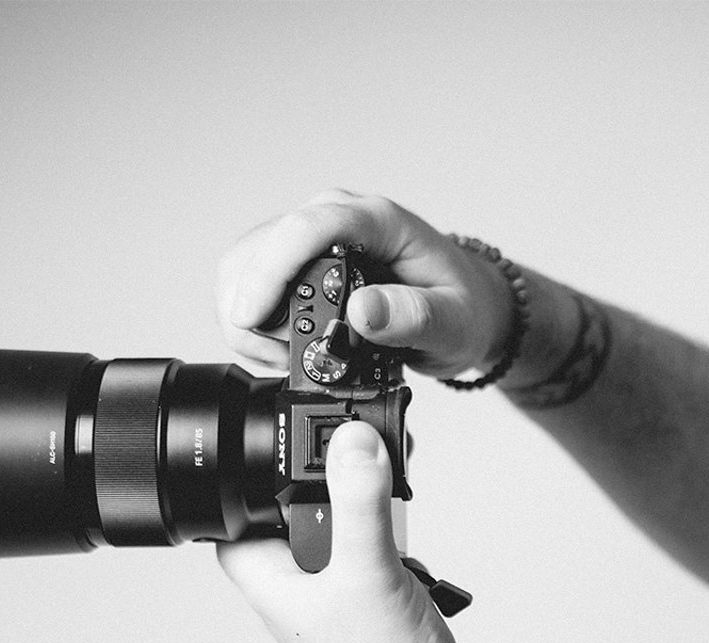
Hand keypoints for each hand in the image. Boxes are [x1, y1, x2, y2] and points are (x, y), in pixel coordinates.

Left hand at [216, 421, 484, 642]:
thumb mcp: (368, 571)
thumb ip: (360, 503)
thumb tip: (353, 442)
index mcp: (273, 582)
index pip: (236, 518)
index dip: (251, 481)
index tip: (283, 449)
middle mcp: (299, 588)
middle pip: (296, 513)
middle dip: (328, 486)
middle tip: (358, 468)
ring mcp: (336, 596)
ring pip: (340, 530)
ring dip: (368, 513)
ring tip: (390, 511)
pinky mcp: (373, 602)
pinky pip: (375, 553)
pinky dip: (394, 541)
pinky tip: (410, 549)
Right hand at [217, 190, 513, 380]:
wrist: (463, 306)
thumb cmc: (461, 307)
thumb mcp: (453, 322)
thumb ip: (414, 317)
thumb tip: (364, 312)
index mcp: (376, 221)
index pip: (307, 229)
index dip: (269, 271)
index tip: (250, 317)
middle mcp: (337, 218)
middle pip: (261, 247)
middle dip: (253, 308)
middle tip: (283, 360)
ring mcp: (313, 236)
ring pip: (244, 263)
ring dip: (248, 318)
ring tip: (285, 360)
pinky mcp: (298, 259)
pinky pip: (251, 279)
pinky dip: (252, 321)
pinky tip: (279, 351)